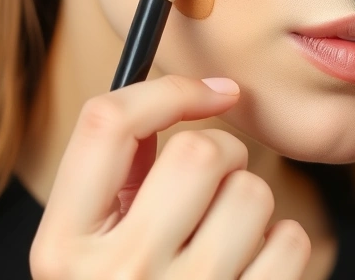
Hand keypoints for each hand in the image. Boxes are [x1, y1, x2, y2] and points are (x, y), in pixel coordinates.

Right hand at [29, 76, 310, 279]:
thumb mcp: (88, 253)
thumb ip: (114, 181)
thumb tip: (171, 101)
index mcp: (64, 249)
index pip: (106, 124)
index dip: (168, 92)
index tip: (211, 93)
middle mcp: (119, 274)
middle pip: (200, 152)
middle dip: (223, 155)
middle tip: (216, 182)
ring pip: (255, 193)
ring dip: (251, 204)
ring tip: (226, 238)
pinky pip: (290, 239)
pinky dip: (281, 244)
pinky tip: (250, 268)